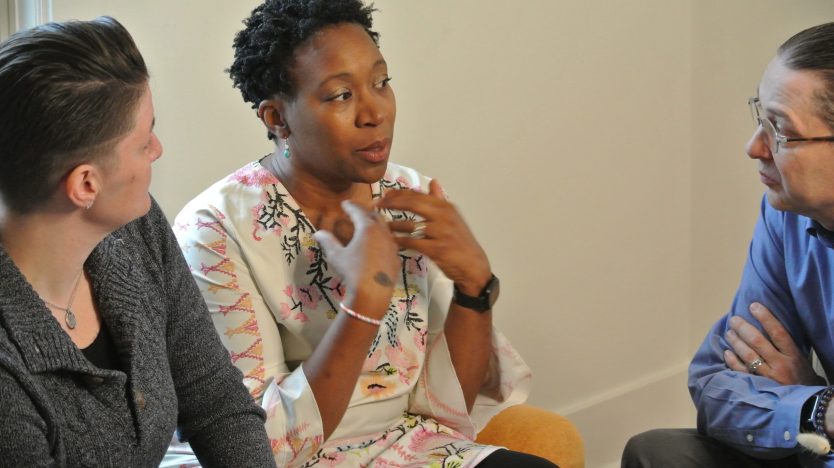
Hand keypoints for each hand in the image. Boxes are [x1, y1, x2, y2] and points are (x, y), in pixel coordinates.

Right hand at [313, 201, 398, 316]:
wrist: (372, 293)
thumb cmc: (352, 271)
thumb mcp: (336, 256)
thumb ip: (328, 241)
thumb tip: (318, 233)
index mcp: (367, 228)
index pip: (358, 211)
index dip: (351, 206)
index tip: (345, 203)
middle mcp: (382, 233)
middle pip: (375, 216)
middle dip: (365, 212)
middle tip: (356, 212)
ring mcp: (392, 245)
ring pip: (385, 229)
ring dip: (375, 224)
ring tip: (367, 227)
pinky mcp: (396, 258)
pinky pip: (389, 242)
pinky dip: (381, 238)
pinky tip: (376, 245)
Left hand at [378, 179, 490, 294]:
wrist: (473, 265)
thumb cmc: (461, 241)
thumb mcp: (453, 217)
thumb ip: (440, 200)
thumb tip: (433, 182)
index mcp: (446, 207)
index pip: (418, 195)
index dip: (398, 194)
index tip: (384, 195)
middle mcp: (444, 216)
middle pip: (412, 204)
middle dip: (392, 203)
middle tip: (378, 206)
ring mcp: (440, 233)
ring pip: (410, 225)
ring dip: (393, 224)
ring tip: (382, 225)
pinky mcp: (437, 249)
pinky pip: (412, 242)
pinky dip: (400, 240)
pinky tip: (392, 240)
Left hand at [723, 302, 823, 385]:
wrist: (804, 407)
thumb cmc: (799, 379)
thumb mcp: (799, 361)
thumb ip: (784, 347)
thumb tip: (766, 327)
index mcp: (793, 356)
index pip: (778, 333)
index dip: (765, 318)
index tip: (754, 306)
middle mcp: (780, 365)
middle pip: (758, 342)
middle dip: (743, 328)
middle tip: (734, 320)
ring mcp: (768, 377)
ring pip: (748, 355)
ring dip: (735, 341)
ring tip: (729, 333)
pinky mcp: (758, 387)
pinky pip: (741, 371)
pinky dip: (732, 360)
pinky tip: (727, 352)